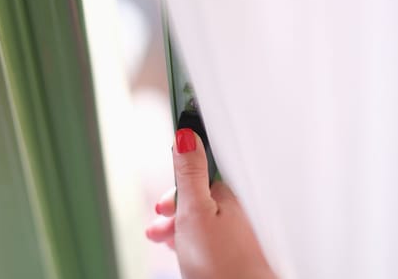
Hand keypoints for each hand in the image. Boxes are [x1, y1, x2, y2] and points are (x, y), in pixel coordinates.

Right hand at [146, 128, 274, 278]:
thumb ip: (190, 173)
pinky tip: (187, 252)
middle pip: (197, 198)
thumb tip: (186, 135)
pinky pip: (209, 237)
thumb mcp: (194, 211)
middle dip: (173, 210)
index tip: (163, 201)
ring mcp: (238, 232)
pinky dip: (192, 241)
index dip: (175, 187)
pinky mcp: (237, 252)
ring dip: (179, 228)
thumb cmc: (221, 263)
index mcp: (229, 194)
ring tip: (168, 244)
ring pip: (201, 220)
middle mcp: (237, 210)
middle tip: (160, 225)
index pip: (199, 174)